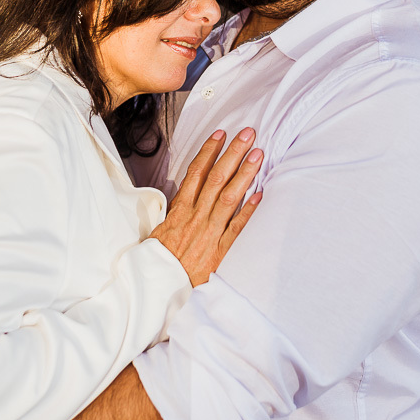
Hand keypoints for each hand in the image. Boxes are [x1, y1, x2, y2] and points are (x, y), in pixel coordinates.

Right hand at [151, 127, 262, 285]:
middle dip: (233, 153)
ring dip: (244, 174)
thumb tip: (186, 193)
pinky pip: (237, 228)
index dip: (209, 151)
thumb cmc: (158, 259)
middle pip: (217, 178)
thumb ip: (176, 210)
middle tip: (248, 134)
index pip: (197, 172)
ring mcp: (209, 232)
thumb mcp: (160, 228)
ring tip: (258, 155)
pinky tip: (261, 194)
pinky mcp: (220, 251)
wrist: (158, 286)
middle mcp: (196, 216)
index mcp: (180, 209)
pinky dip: (249, 211)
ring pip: (229, 197)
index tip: (221, 134)